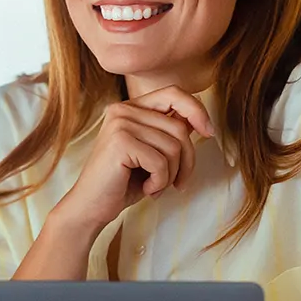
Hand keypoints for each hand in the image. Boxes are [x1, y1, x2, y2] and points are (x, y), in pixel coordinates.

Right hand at [50, 86, 214, 237]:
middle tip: (178, 182)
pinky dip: (160, 182)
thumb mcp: (152, 153)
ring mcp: (120, 124)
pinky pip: (161, 162)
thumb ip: (169, 133)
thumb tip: (198, 119)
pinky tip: (146, 189)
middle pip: (179, 127)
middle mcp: (123, 110)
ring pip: (174, 146)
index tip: (209, 132)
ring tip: (155, 186)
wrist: (91, 207)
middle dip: (187, 160)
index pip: (173, 93)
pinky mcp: (120, 142)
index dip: (196, 110)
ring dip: (172, 175)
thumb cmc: (123, 183)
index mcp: (130, 108)